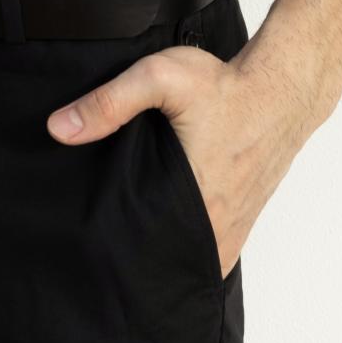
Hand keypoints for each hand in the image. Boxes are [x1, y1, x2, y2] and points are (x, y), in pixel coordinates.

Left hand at [45, 47, 304, 280]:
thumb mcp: (160, 78)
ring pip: (190, 262)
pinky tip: (166, 240)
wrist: (282, 87)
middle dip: (136, 263)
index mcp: (193, 202)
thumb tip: (58, 129)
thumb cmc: (226, 85)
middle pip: (167, 264)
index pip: (147, 254)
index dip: (118, 259)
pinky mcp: (244, 218)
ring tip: (131, 251)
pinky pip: (212, 252)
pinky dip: (190, 252)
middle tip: (103, 254)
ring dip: (165, 259)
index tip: (92, 255)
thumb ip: (109, 102)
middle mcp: (216, 225)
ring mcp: (234, 226)